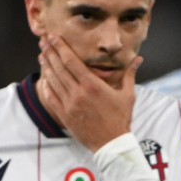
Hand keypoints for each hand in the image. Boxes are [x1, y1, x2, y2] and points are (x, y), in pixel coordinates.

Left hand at [38, 35, 140, 151]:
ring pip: (53, 81)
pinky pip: (51, 97)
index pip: (72, 61)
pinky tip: (44, 78)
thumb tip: (138, 59)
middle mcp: (78, 93)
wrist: (111, 143)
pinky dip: (46, 86)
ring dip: (46, 66)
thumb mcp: (128, 95)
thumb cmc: (121, 118)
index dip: (61, 48)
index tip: (54, 37)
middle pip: (59, 68)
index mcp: (93, 85)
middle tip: (43, 41)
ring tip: (41, 55)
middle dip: (50, 52)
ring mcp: (70, 104)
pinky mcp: (65, 115)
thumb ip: (130, 74)